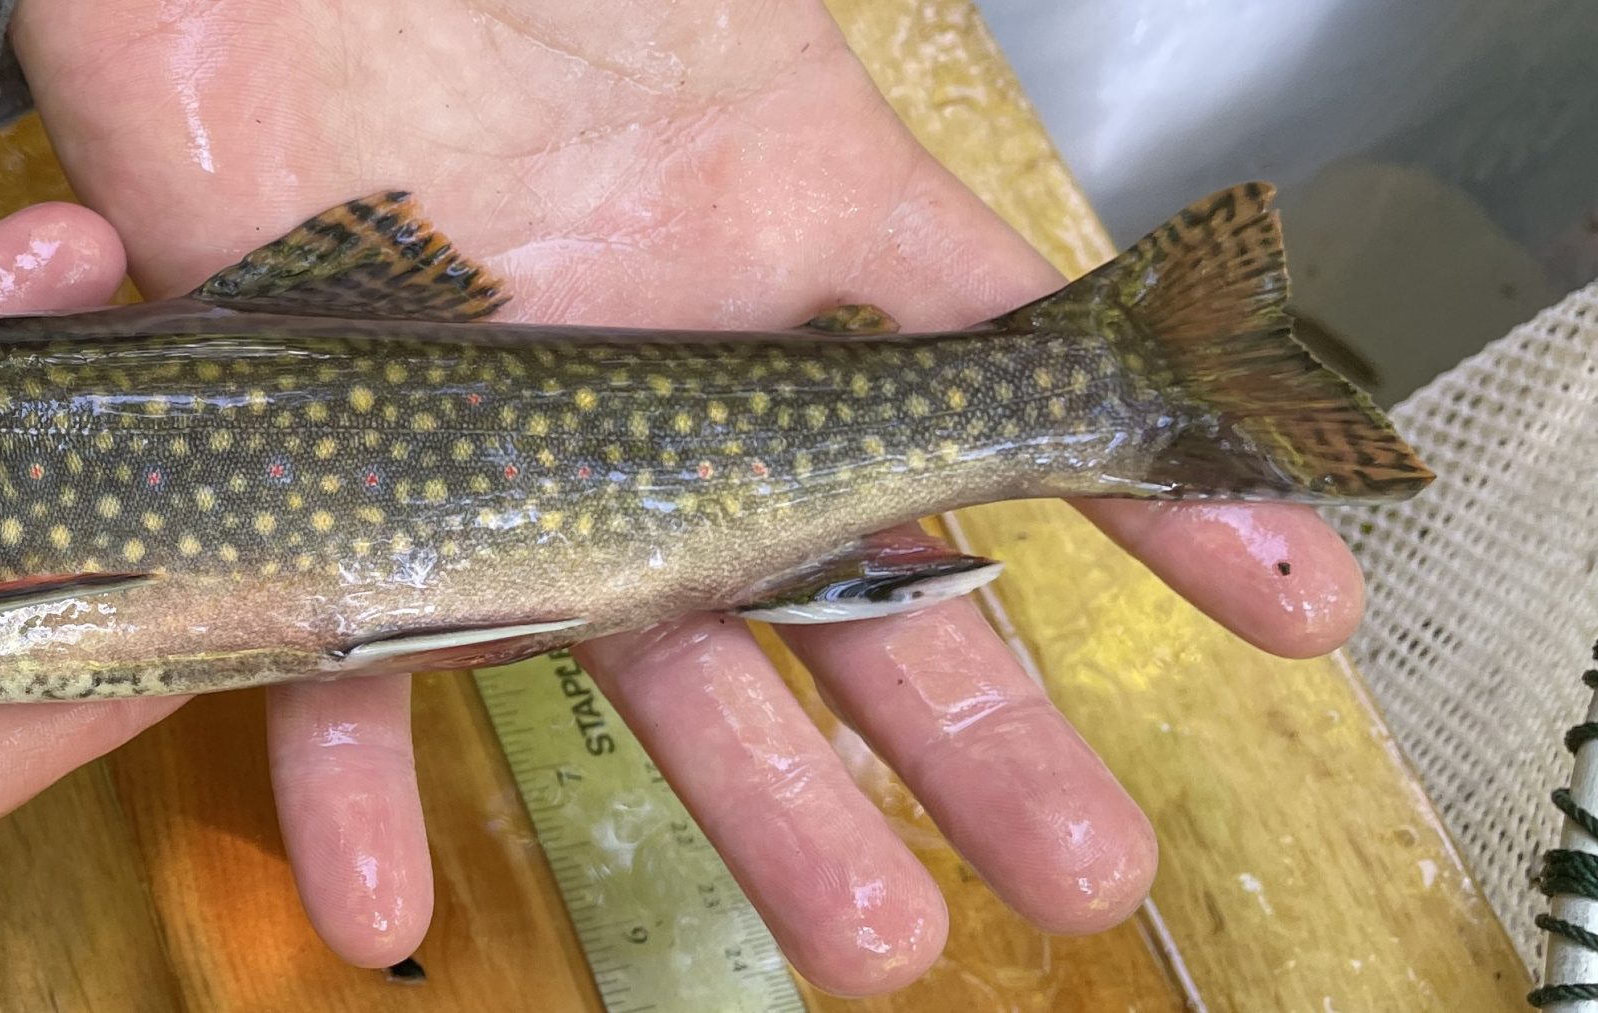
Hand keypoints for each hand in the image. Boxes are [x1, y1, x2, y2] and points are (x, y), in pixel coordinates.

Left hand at [12, 0, 1365, 992]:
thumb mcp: (707, 13)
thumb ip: (854, 101)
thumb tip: (1114, 140)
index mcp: (775, 227)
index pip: (998, 374)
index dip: (1148, 488)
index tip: (1289, 606)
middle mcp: (663, 368)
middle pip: (850, 576)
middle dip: (977, 729)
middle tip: (1086, 870)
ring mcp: (501, 443)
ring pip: (645, 659)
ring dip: (756, 806)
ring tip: (868, 939)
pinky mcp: (321, 482)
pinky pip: (340, 664)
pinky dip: (354, 786)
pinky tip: (384, 902)